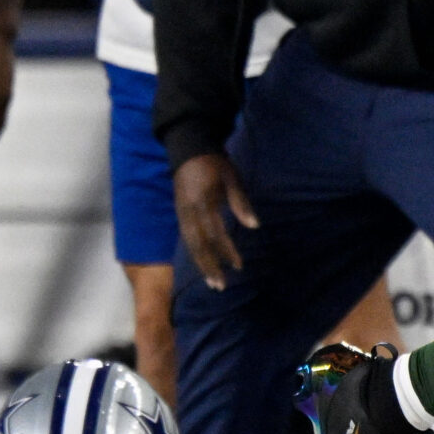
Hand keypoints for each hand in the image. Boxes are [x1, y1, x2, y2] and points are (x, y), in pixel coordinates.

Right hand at [175, 151, 258, 286]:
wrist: (188, 148)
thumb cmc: (215, 163)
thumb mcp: (232, 178)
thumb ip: (241, 203)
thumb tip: (254, 226)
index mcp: (203, 202)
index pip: (215, 233)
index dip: (227, 251)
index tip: (238, 266)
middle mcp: (188, 212)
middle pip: (198, 245)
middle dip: (209, 267)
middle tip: (220, 286)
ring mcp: (181, 213)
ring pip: (189, 245)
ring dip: (201, 264)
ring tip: (212, 281)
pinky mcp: (179, 213)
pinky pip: (186, 238)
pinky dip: (195, 253)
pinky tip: (203, 263)